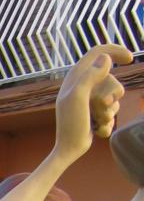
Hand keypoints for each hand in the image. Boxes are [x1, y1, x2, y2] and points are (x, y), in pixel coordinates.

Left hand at [53, 44, 129, 162]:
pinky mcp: (95, 111)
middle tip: (102, 106)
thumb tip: (105, 58)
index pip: (97, 52)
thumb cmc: (71, 124)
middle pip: (111, 79)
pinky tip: (97, 129)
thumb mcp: (78, 97)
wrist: (69, 149)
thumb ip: (90, 76)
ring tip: (97, 121)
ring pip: (115, 97)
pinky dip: (108, 121)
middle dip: (112, 95)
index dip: (114, 51)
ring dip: (109, 111)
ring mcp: (90, 99)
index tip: (130, 59)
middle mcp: (83, 84)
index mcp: (76, 76)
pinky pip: (112, 111)